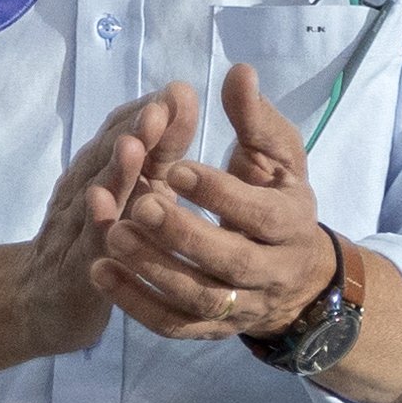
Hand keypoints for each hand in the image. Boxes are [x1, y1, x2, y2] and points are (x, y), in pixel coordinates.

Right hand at [12, 81, 201, 356]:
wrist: (42, 301)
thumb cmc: (103, 236)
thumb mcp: (138, 191)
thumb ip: (160, 150)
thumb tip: (183, 96)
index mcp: (103, 169)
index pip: (123, 132)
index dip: (149, 112)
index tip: (179, 91)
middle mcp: (84, 190)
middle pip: (107, 157)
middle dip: (133, 131)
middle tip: (159, 109)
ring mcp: (74, 229)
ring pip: (94, 196)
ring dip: (113, 172)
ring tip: (133, 148)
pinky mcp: (73, 269)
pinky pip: (84, 247)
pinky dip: (94, 230)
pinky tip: (105, 216)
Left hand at [95, 63, 333, 340]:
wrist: (301, 278)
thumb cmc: (279, 200)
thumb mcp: (279, 157)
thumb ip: (254, 119)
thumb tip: (238, 72)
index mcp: (291, 224)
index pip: (260, 214)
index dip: (219, 193)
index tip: (177, 167)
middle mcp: (272, 272)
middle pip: (230, 262)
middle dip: (184, 235)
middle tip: (141, 204)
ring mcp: (241, 306)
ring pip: (198, 297)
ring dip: (153, 269)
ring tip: (112, 234)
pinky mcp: (211, 329)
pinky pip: (172, 325)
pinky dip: (135, 303)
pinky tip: (100, 271)